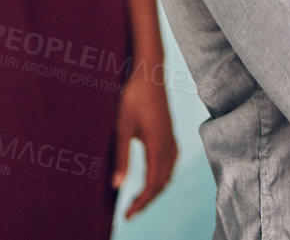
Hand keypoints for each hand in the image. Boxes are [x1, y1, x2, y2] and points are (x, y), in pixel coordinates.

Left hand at [112, 67, 177, 218]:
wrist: (149, 73)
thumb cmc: (132, 98)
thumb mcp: (121, 128)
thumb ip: (121, 157)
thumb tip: (117, 186)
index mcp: (157, 145)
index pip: (152, 184)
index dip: (141, 203)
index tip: (127, 216)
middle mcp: (168, 144)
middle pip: (162, 182)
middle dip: (148, 200)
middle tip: (130, 212)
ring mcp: (171, 137)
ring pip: (169, 172)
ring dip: (156, 188)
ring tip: (140, 198)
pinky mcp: (170, 132)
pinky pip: (171, 161)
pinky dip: (163, 175)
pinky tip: (155, 175)